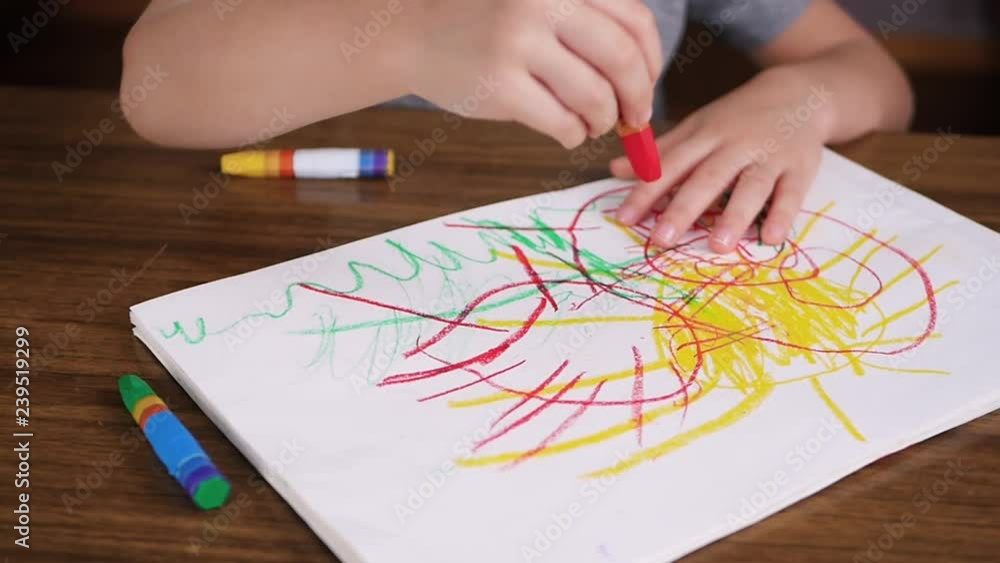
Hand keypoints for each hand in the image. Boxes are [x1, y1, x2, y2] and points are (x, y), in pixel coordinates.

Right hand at [404, 0, 661, 147]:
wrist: (411, 33)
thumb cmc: (483, 21)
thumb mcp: (539, 1)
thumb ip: (585, 20)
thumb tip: (644, 74)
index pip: (633, 21)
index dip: (652, 60)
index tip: (647, 84)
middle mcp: (544, 3)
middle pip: (622, 61)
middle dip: (638, 98)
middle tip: (635, 118)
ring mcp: (519, 45)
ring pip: (595, 97)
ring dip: (604, 121)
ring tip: (593, 124)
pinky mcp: (500, 86)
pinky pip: (561, 123)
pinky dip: (574, 135)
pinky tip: (568, 133)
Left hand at [611, 68, 831, 252]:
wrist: (802, 91)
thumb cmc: (740, 116)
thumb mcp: (699, 126)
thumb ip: (661, 152)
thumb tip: (614, 170)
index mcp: (706, 135)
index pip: (670, 166)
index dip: (646, 192)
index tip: (623, 218)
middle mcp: (736, 145)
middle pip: (707, 178)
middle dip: (683, 209)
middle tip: (661, 240)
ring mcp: (771, 156)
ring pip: (751, 187)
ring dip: (735, 216)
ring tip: (717, 246)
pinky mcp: (801, 168)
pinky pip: (792, 194)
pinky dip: (783, 215)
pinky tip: (771, 239)